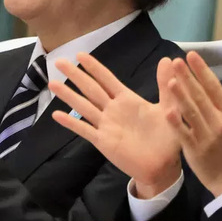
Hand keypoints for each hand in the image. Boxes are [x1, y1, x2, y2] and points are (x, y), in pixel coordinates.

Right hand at [50, 53, 182, 198]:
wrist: (164, 166)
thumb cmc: (167, 137)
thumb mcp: (169, 107)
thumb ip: (164, 85)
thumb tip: (166, 59)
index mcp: (127, 100)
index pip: (107, 79)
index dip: (94, 67)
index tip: (80, 54)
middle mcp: (113, 109)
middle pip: (91, 88)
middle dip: (75, 75)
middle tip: (59, 61)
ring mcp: (106, 125)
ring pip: (83, 106)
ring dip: (68, 95)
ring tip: (52, 83)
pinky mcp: (103, 141)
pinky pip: (84, 129)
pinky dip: (71, 122)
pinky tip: (56, 115)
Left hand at [165, 52, 221, 196]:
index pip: (215, 88)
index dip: (203, 71)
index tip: (192, 55)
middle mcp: (219, 122)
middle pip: (201, 96)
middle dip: (188, 77)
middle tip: (177, 61)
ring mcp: (206, 136)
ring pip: (191, 112)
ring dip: (181, 96)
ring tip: (170, 80)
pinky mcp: (194, 149)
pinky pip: (183, 133)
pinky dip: (176, 123)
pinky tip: (167, 110)